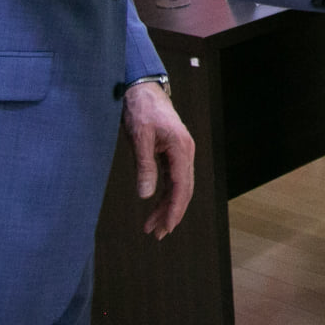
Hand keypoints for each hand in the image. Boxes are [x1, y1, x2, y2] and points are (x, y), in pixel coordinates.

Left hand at [122, 80, 194, 237]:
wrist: (143, 89)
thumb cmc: (141, 109)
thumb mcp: (139, 137)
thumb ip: (144, 166)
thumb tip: (144, 195)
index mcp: (181, 148)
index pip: (181, 186)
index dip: (174, 209)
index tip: (166, 227)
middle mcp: (185, 152)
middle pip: (183, 190)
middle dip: (171, 214)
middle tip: (157, 234)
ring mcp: (180, 153)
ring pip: (177, 187)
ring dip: (166, 207)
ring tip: (151, 227)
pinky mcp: (171, 153)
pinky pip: (171, 179)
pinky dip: (163, 194)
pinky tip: (154, 206)